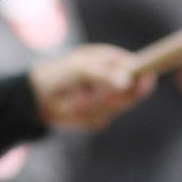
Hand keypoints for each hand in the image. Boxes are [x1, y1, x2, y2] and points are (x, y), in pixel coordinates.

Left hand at [29, 44, 153, 129]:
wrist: (35, 97)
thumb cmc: (57, 73)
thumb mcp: (78, 68)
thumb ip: (103, 73)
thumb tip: (127, 80)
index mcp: (112, 61)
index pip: (138, 68)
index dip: (144, 75)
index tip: (145, 80)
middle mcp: (114, 80)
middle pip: (130, 93)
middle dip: (108, 95)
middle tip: (87, 94)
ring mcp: (108, 100)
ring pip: (112, 108)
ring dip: (91, 104)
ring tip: (73, 97)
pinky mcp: (98, 117)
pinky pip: (98, 120)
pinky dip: (82, 115)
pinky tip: (71, 107)